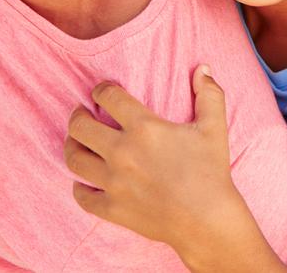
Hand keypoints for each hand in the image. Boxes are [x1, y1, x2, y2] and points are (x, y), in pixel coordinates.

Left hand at [65, 66, 245, 255]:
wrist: (206, 219)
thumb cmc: (211, 170)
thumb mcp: (214, 127)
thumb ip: (210, 93)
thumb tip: (204, 68)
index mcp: (144, 128)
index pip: (110, 98)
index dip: (101, 89)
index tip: (101, 90)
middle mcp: (121, 152)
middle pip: (80, 127)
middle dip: (77, 116)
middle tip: (81, 113)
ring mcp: (113, 182)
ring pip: (74, 159)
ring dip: (71, 146)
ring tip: (76, 141)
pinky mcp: (111, 208)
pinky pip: (82, 196)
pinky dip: (79, 187)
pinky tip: (83, 181)